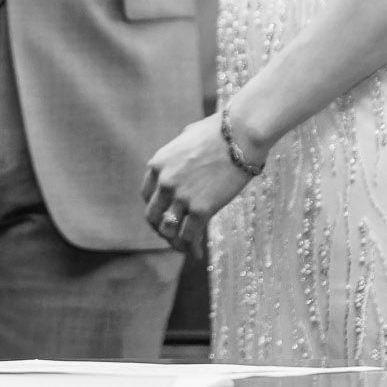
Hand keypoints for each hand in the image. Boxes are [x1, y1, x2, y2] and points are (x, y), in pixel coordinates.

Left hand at [141, 113, 254, 255]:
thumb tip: (185, 158)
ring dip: (175, 242)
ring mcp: (181, 197)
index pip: (146, 196)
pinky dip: (192, 248)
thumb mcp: (187, 138)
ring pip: (170, 230)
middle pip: (153, 216)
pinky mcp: (201, 209)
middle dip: (160, 229)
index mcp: (157, 164)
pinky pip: (190, 236)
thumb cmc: (219, 133)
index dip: (155, 209)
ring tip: (184, 248)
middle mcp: (164, 182)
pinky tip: (197, 254)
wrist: (239, 136)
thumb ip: (179, 152)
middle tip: (171, 236)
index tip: (165, 216)